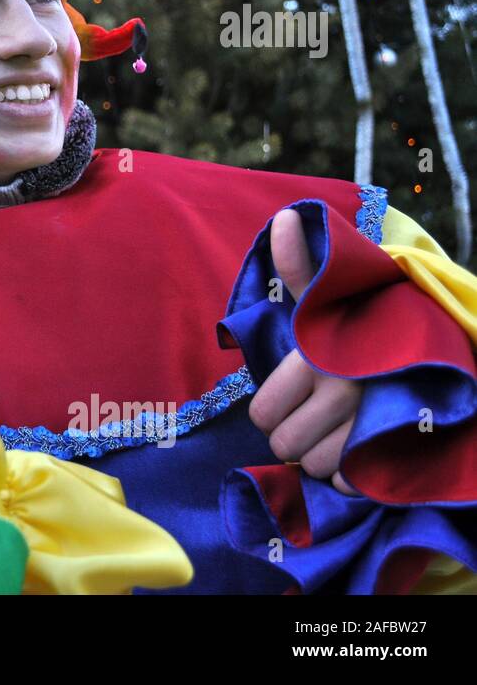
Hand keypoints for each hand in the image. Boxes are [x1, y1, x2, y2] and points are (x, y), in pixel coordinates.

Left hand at [248, 209, 362, 495]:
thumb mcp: (335, 296)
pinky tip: (357, 450)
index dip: (271, 408)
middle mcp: (341, 394)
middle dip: (292, 434)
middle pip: (284, 445)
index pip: (263, 412)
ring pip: (312, 465)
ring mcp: (367, 427)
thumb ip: (301, 266)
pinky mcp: (390, 457)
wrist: (439, 351)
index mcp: (316, 360)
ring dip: (319, 455)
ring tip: (336, 430)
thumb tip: (284, 217)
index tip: (292, 395)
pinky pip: (347, 484)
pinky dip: (349, 475)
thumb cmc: (372, 326)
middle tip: (312, 416)